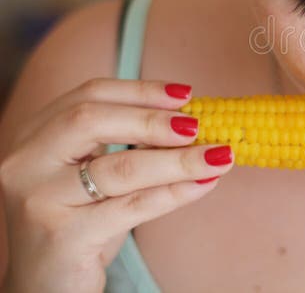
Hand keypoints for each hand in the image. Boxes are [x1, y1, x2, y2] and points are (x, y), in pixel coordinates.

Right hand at [0, 79, 235, 292]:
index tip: (186, 94)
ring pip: (120, 168)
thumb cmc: (81, 224)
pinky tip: (203, 184)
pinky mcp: (63, 237)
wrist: (48, 288)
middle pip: (92, 121)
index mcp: (36, 137)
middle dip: (154, 120)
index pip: (89, 95)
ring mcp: (41, 200)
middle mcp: (27, 163)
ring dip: (178, 160)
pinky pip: (131, 207)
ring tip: (219, 156)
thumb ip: (131, 144)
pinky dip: (174, 193)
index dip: (140, 90)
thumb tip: (192, 119)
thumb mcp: (98, 176)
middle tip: (200, 125)